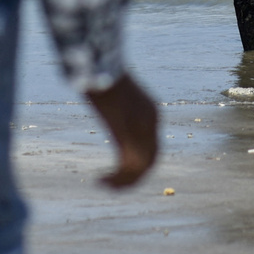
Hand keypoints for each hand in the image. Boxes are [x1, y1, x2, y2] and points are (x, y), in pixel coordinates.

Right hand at [85, 73, 159, 188]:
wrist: (99, 67)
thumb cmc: (102, 75)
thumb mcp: (116, 91)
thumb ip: (119, 103)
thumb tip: (107, 104)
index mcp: (152, 112)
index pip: (154, 146)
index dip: (140, 162)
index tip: (120, 169)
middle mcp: (152, 122)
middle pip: (151, 160)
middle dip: (134, 177)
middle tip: (113, 184)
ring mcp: (141, 129)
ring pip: (141, 168)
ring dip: (124, 182)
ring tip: (105, 185)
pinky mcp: (127, 134)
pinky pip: (127, 167)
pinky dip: (116, 180)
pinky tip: (99, 180)